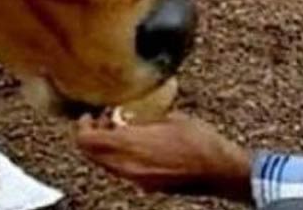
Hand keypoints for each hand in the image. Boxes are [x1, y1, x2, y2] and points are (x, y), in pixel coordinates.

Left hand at [74, 112, 252, 202]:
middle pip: (92, 155)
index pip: (87, 141)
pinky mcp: (148, 187)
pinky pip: (123, 172)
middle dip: (93, 137)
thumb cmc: (200, 141)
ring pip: (106, 165)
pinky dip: (121, 158)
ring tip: (123, 130)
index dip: (82, 127)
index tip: (88, 115)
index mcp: (130, 146)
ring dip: (107, 148)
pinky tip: (138, 144)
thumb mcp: (168, 117)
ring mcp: (137, 180)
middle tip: (103, 120)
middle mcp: (128, 167)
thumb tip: (128, 116)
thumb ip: (142, 118)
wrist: (220, 170)